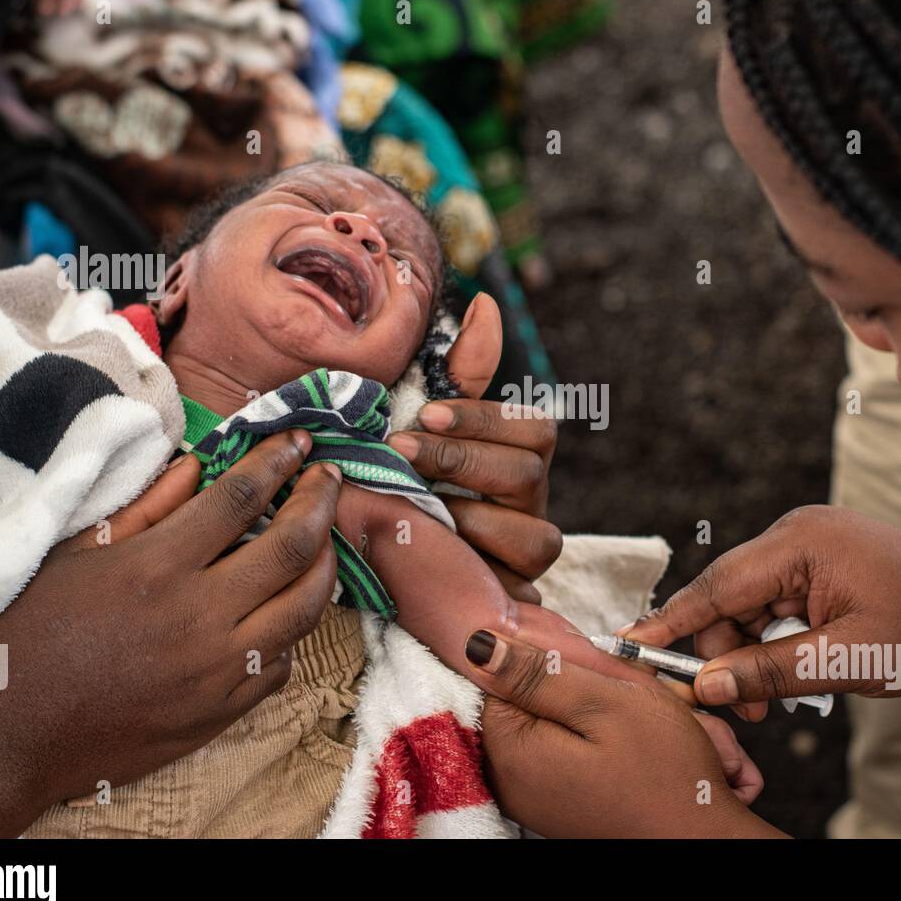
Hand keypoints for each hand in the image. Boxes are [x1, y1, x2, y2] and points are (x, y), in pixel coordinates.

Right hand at [0, 431, 340, 836]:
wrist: (7, 737)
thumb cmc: (30, 634)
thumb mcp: (74, 555)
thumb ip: (144, 507)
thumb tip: (197, 466)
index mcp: (157, 567)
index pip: (240, 498)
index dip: (277, 462)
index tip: (298, 442)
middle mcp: (199, 617)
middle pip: (292, 548)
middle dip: (321, 502)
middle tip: (329, 479)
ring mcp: (217, 670)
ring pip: (305, 608)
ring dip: (325, 564)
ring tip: (324, 539)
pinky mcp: (222, 712)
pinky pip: (282, 664)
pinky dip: (292, 630)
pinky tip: (285, 608)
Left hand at [389, 294, 560, 602]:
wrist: (363, 545)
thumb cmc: (396, 474)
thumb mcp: (419, 420)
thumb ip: (461, 370)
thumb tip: (487, 304)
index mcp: (514, 455)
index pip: (534, 428)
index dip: (484, 418)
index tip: (427, 411)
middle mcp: (528, 502)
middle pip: (531, 473)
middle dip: (463, 459)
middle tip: (401, 449)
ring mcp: (523, 552)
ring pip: (537, 536)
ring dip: (472, 517)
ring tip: (417, 505)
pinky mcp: (510, 595)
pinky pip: (515, 585)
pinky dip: (478, 567)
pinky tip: (437, 551)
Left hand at [468, 630, 780, 837]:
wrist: (709, 843)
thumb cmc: (668, 778)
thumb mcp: (605, 702)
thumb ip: (538, 670)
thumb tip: (479, 643)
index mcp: (513, 750)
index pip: (507, 673)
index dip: (556, 657)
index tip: (600, 666)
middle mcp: (515, 780)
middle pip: (537, 697)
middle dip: (592, 688)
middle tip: (641, 699)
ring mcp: (539, 794)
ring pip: (567, 720)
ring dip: (615, 712)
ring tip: (657, 728)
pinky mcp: (565, 800)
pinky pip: (582, 750)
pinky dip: (618, 739)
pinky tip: (650, 747)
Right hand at [625, 506, 900, 716]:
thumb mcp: (848, 661)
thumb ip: (771, 672)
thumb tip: (710, 686)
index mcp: (801, 543)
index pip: (717, 585)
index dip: (671, 621)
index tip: (628, 647)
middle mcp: (794, 533)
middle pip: (727, 598)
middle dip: (726, 653)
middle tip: (740, 708)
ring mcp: (803, 543)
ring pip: (746, 604)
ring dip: (751, 651)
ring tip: (774, 697)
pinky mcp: (812, 559)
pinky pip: (770, 600)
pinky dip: (772, 637)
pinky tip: (794, 665)